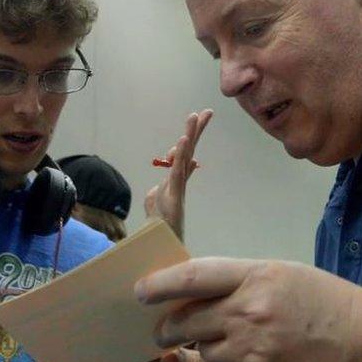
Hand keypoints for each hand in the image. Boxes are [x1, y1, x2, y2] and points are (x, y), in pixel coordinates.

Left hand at [134, 258, 361, 361]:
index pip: (192, 276)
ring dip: (199, 349)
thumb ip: (237, 280)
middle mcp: (249, 310)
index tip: (140, 291)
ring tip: (219, 341)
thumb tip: (193, 291)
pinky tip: (235, 359)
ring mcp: (252, 349)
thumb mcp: (282, 274)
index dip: (158, 285)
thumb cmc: (326, 303)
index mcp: (257, 275)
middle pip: (183, 320)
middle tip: (163, 329)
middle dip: (166, 327)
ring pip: (200, 351)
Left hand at [146, 109, 212, 240]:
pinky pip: (178, 171)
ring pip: (186, 157)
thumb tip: (157, 186)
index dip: (188, 141)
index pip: (183, 157)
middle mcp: (179, 183)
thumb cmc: (158, 230)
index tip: (193, 124)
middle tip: (207, 112)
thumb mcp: (154, 206)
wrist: (159, 249)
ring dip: (191, 135)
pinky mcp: (174, 196)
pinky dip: (181, 155)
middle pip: (189, 152)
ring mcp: (178, 188)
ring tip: (197, 116)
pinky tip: (184, 139)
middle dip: (197, 131)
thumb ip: (155, 193)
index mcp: (174, 183)